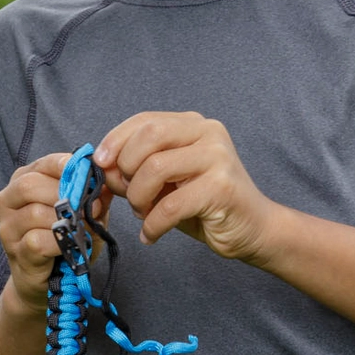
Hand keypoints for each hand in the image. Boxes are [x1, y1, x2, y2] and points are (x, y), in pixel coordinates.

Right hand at [0, 153, 111, 312]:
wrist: (48, 281)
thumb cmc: (64, 240)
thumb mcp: (83, 213)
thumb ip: (92, 196)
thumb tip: (105, 181)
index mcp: (22, 182)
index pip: (41, 165)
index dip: (64, 166)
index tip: (87, 172)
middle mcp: (8, 202)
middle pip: (30, 185)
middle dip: (63, 193)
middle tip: (89, 207)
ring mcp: (8, 228)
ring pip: (35, 214)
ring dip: (65, 221)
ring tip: (83, 229)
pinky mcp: (16, 252)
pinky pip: (36, 241)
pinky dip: (59, 242)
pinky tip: (70, 246)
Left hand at [94, 114, 275, 261]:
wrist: (253, 230)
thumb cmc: (205, 205)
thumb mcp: (165, 183)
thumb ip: (136, 170)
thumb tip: (103, 167)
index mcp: (193, 125)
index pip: (145, 120)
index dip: (116, 139)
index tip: (100, 162)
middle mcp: (208, 133)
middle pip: (149, 136)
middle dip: (126, 167)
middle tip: (128, 195)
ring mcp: (217, 158)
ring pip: (155, 168)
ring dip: (138, 198)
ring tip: (144, 215)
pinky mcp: (221, 188)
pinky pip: (170, 206)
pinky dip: (152, 225)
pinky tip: (151, 235)